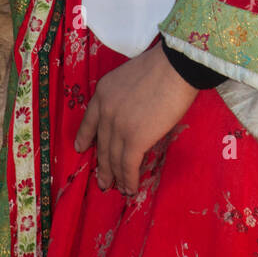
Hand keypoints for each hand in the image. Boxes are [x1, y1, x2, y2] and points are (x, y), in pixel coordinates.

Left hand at [73, 43, 198, 195]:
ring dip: (116, 177)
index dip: (85, 137)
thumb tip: (133, 117)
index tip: (81, 148)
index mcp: (103, 92)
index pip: (89, 120)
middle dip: (103, 166)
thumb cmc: (162, 66)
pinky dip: (129, 180)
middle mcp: (105, 111)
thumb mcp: (130, 78)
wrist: (176, 66)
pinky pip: (128, 166)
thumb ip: (124, 98)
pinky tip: (131, 189)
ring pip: (113, 159)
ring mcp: (118, 127)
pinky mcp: (135, 140)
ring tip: (120, 188)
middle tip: (104, 180)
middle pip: (101, 144)